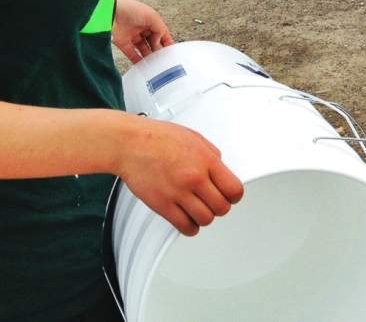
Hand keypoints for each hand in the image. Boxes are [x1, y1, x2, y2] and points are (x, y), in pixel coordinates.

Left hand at [112, 0, 173, 63]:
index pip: (161, 32)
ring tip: (155, 64)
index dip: (166, 41)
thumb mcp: (152, 16)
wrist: (109, 11)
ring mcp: (132, 35)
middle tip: (162, 59)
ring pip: (143, 49)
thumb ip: (159, 29)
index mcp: (150, 19)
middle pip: (152, 42)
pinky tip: (143, 65)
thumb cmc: (130, 8)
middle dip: (158, 50)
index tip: (171, 51)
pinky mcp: (122, 42)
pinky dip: (137, 60)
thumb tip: (159, 42)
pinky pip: (132, 53)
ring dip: (149, 56)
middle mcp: (141, 27)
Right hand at [118, 116, 243, 235]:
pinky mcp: (162, 205)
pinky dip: (190, 227)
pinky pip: (185, 227)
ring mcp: (178, 193)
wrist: (130, 143)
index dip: (234, 195)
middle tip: (214, 202)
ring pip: (205, 219)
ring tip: (199, 210)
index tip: (231, 196)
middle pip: (222, 207)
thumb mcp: (195, 138)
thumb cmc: (158, 137)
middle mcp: (194, 178)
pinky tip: (188, 219)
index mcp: (206, 160)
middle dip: (220, 206)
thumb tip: (222, 171)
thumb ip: (212, 156)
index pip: (234, 189)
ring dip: (205, 217)